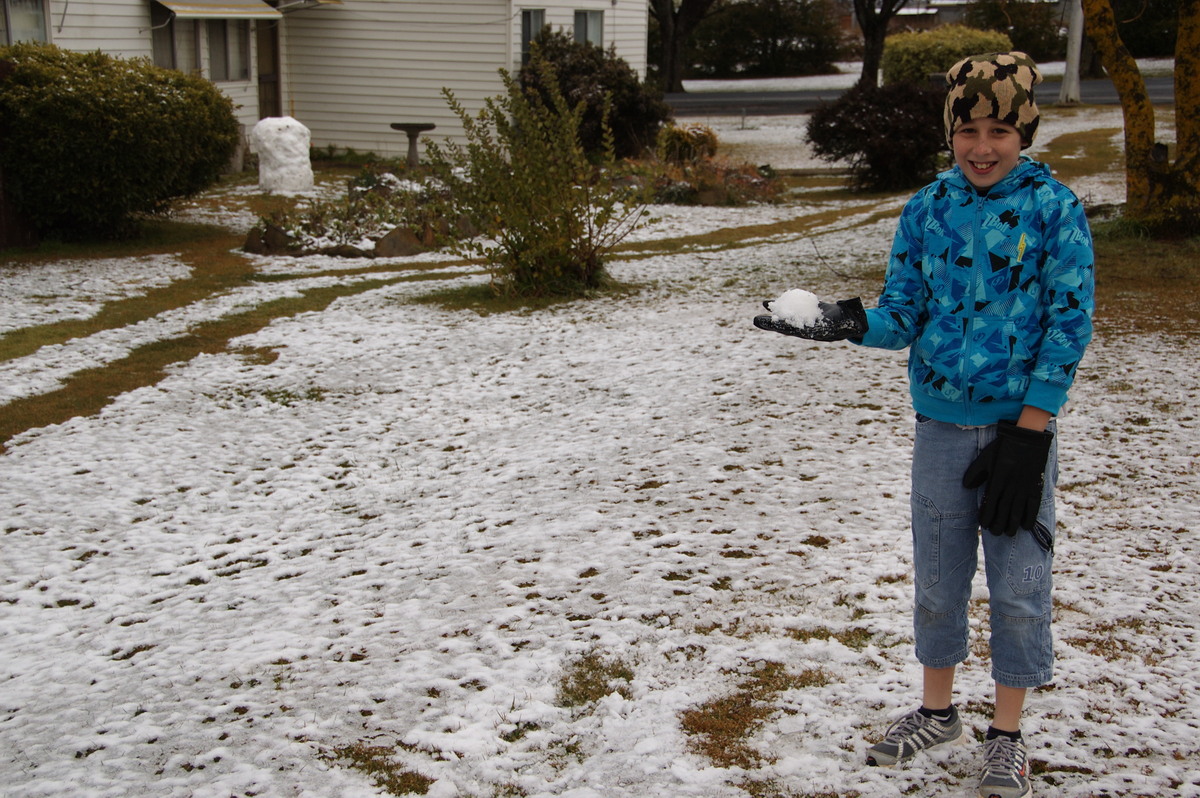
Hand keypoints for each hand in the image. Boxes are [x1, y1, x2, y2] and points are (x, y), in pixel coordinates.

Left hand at [753, 297, 868, 341]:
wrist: (848, 322)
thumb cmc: (850, 322)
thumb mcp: (848, 322)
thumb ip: (848, 321)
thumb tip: (854, 320)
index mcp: (814, 333)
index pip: (797, 330)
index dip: (785, 327)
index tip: (773, 324)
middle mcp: (806, 329)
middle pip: (785, 327)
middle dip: (770, 324)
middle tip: (755, 320)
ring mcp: (803, 322)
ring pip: (783, 319)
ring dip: (770, 315)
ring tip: (757, 312)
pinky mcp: (801, 315)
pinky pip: (787, 311)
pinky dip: (778, 306)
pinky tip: (767, 302)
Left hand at [962, 420, 1053, 536]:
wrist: (1027, 438)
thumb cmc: (1003, 448)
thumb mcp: (985, 458)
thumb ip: (975, 473)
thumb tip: (966, 487)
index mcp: (996, 480)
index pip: (989, 503)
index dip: (986, 516)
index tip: (983, 525)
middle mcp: (1010, 487)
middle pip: (1003, 511)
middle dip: (998, 524)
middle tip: (995, 533)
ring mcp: (1024, 488)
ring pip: (1017, 512)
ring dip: (1012, 525)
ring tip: (1009, 534)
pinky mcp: (1036, 487)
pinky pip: (1033, 506)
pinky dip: (1029, 517)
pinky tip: (1025, 527)